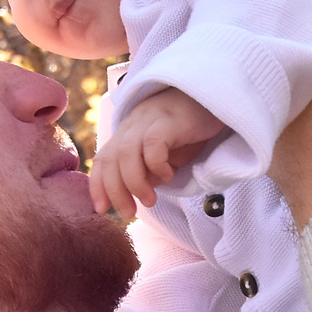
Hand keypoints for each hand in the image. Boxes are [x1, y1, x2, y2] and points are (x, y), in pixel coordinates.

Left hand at [89, 88, 225, 221]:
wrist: (214, 98)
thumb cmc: (189, 129)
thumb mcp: (165, 154)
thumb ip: (149, 171)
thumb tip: (138, 191)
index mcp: (127, 133)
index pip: (103, 159)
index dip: (98, 185)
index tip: (102, 210)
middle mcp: (132, 125)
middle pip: (110, 159)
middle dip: (114, 191)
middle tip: (128, 213)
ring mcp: (149, 120)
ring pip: (126, 154)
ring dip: (134, 183)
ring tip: (149, 201)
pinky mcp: (169, 120)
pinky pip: (153, 144)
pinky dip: (156, 164)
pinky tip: (169, 174)